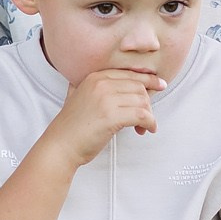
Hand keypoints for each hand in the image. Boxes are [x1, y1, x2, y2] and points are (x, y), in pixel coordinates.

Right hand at [42, 67, 163, 165]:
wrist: (60, 145)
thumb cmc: (72, 127)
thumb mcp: (78, 97)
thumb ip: (91, 86)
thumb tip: (111, 83)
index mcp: (95, 77)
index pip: (130, 74)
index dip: (148, 80)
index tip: (159, 85)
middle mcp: (101, 83)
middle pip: (139, 87)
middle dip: (147, 103)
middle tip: (145, 118)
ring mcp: (106, 99)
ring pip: (142, 101)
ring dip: (148, 116)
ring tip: (142, 127)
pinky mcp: (111, 116)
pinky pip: (142, 115)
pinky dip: (149, 123)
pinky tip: (145, 130)